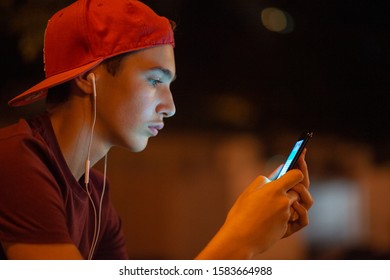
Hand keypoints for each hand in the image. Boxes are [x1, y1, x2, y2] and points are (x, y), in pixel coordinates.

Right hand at [196, 150, 312, 258]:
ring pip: (295, 204)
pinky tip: (274, 217)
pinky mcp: (287, 227)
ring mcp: (286, 215)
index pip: (297, 175)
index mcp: (274, 189)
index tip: (295, 171)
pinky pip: (293, 217)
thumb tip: (279, 169)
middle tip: (280, 190)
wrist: (239, 239)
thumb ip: (265, 180)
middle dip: (291, 190)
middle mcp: (284, 201)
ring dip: (288, 203)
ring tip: (270, 207)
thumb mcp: (249, 192)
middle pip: (298, 190)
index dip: (298, 172)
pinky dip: (286, 216)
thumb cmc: (241, 214)